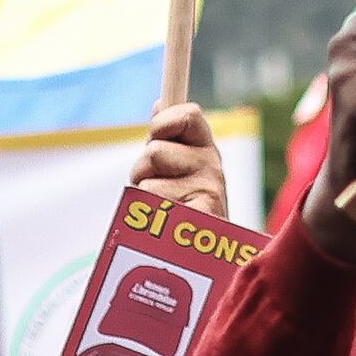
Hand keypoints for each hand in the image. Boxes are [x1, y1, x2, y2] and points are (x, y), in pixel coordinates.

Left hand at [130, 100, 228, 217]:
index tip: (155, 134)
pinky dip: (147, 217)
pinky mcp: (200, 217)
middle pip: (153, 151)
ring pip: (146, 182)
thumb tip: (160, 102)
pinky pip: (151, 206)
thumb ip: (169, 137)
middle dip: (142, 170)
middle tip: (159, 187)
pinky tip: (165, 225)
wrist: (204, 253)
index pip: (189, 115)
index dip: (163, 121)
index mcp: (206, 148)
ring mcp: (208, 191)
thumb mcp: (180, 166)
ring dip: (143, 195)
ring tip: (162, 210)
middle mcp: (212, 166)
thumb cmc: (186, 205)